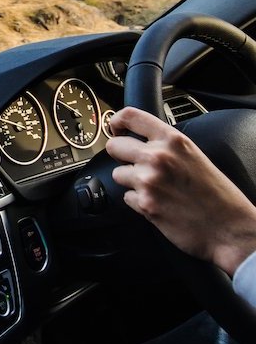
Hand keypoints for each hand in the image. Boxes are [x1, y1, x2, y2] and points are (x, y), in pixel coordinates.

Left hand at [107, 106, 255, 276]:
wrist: (230, 228)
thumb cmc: (216, 193)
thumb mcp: (193, 154)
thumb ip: (166, 144)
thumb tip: (139, 139)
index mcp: (172, 140)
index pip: (131, 116)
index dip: (117, 121)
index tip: (115, 129)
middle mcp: (157, 156)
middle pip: (114, 146)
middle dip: (121, 156)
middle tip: (135, 165)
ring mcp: (148, 180)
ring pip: (117, 174)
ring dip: (130, 182)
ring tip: (155, 188)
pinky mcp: (144, 203)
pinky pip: (126, 197)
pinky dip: (138, 201)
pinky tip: (158, 203)